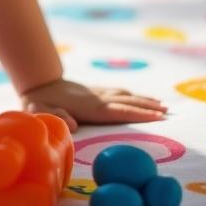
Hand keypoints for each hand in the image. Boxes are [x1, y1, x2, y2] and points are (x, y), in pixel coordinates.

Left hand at [21, 77, 167, 130]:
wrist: (37, 81)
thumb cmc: (38, 101)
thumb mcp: (40, 110)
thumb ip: (54, 116)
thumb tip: (71, 125)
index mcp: (89, 107)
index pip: (118, 111)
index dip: (137, 114)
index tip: (157, 117)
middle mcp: (97, 98)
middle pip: (127, 102)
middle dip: (147, 107)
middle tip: (168, 113)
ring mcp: (97, 93)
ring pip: (125, 95)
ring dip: (143, 100)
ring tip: (163, 106)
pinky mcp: (95, 91)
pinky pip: (118, 92)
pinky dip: (133, 95)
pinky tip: (141, 98)